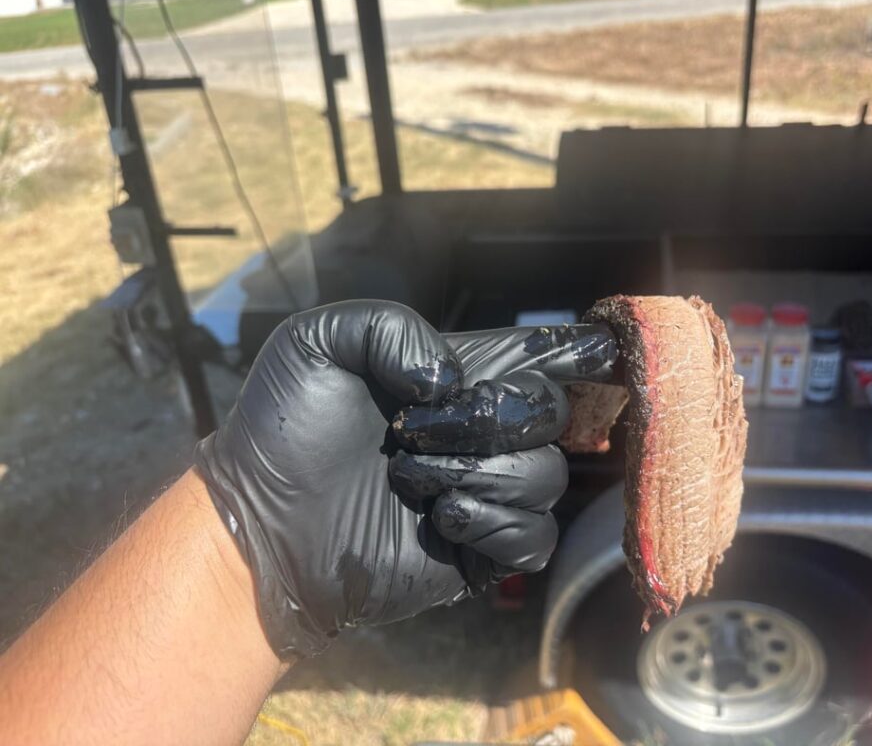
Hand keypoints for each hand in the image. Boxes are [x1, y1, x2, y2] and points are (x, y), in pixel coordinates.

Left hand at [196, 301, 616, 657]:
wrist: (260, 525)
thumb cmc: (283, 429)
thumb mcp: (317, 343)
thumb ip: (391, 326)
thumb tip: (451, 380)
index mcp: (455, 378)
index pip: (540, 356)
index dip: (580, 351)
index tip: (607, 351)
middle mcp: (480, 431)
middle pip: (552, 413)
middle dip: (490, 419)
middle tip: (412, 432)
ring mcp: (483, 491)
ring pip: (546, 476)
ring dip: (477, 475)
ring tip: (409, 481)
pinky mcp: (479, 550)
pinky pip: (535, 538)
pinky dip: (497, 526)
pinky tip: (442, 520)